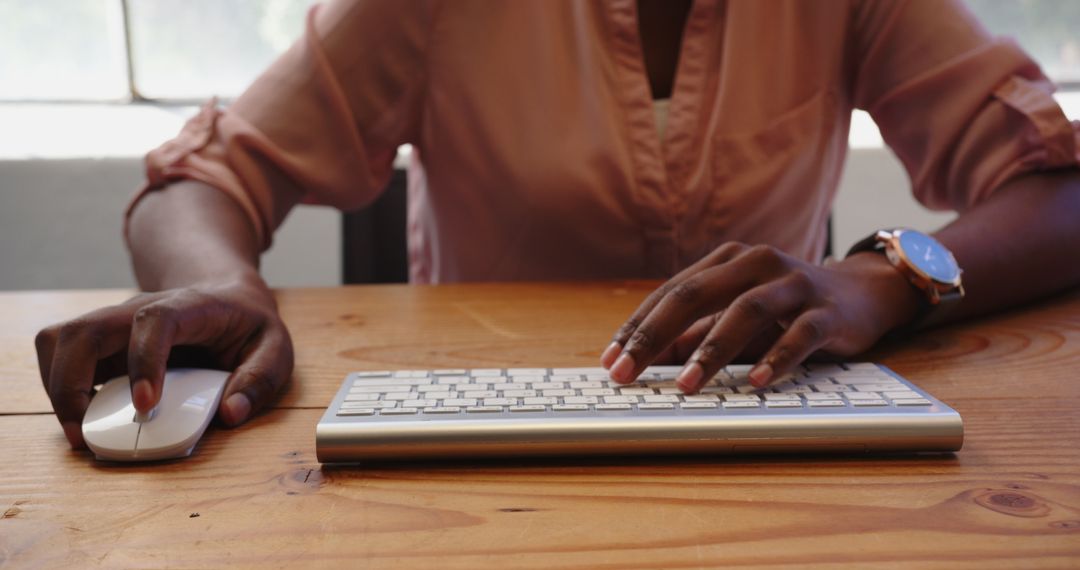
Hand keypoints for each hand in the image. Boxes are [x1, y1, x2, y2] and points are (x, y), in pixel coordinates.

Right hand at [35, 280, 293, 448]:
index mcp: (189, 307)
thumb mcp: (275, 347)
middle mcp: (140, 309)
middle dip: (71, 383)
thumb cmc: (248, 325)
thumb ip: (260, 378)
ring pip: (60, 339)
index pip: (153, 321)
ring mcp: (116, 323)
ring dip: (57, 387)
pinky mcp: (102, 342)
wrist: (226, 296)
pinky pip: (60, 355)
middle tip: (85, 433)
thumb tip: (231, 414)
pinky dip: (59, 386)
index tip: (144, 406)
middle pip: (85, 329)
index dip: (143, 361)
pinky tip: (84, 414)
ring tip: (79, 430)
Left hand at [600, 243, 922, 391]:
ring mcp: (793, 284)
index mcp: (726, 261)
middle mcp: (755, 263)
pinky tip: (757, 382)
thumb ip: (697, 331)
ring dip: (712, 350)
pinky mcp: (827, 310)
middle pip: (694, 295)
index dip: (637, 326)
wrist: (862, 294)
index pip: (670, 293)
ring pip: (745, 311)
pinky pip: (799, 334)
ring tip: (687, 385)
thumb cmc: (787, 307)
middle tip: (628, 371)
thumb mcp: (737, 315)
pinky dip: (777, 359)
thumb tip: (651, 358)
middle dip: (654, 336)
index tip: (610, 359)